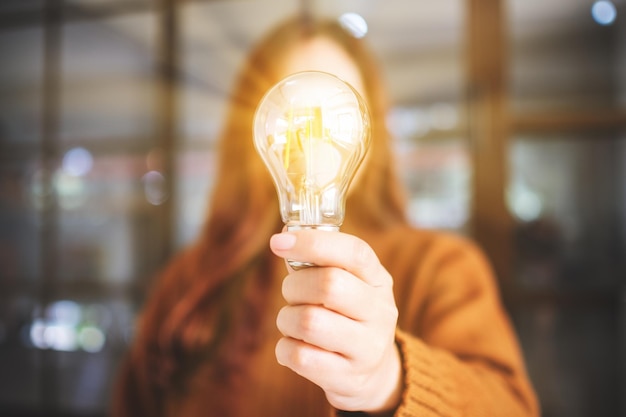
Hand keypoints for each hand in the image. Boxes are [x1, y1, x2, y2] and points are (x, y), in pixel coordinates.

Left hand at [269, 229, 402, 413]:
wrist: (373, 375)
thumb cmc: (347, 317)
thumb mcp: (348, 285)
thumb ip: (319, 261)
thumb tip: (285, 236)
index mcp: (379, 280)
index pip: (353, 252)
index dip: (312, 242)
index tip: (278, 241)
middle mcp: (380, 312)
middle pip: (329, 285)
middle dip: (294, 286)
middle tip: (291, 293)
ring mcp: (367, 347)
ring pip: (310, 322)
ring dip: (287, 319)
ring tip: (292, 322)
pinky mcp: (347, 377)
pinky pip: (300, 357)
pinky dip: (285, 349)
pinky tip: (294, 346)